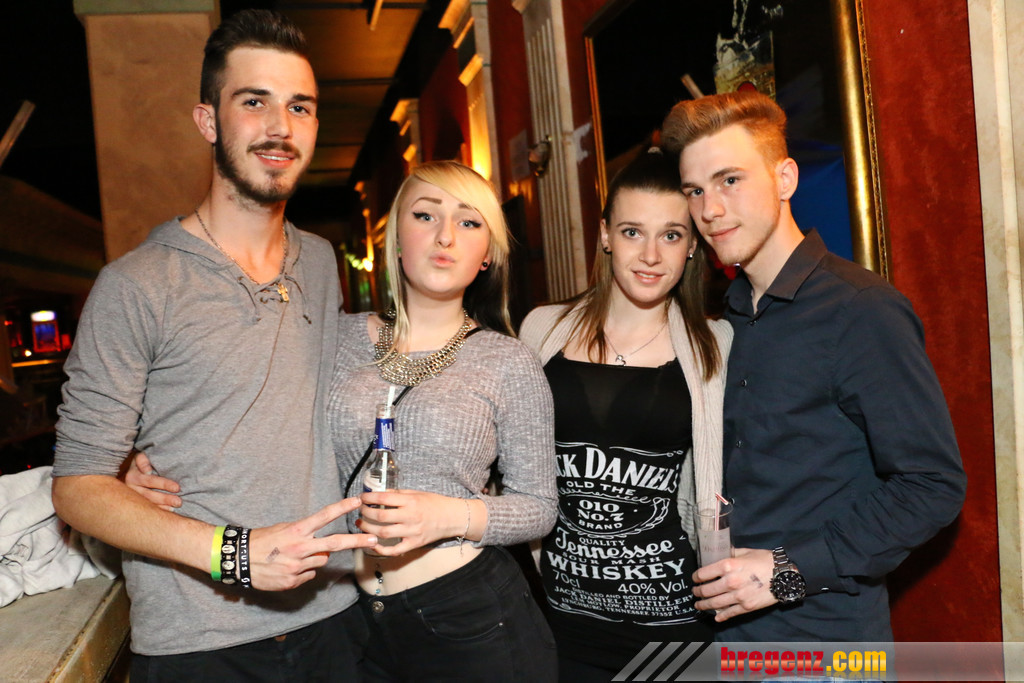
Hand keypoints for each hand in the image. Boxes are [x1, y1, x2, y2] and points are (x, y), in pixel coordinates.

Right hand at [123, 451, 181, 510]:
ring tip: (176, 506)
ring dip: (163, 506)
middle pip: (149, 495)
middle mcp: (131, 489)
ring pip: (149, 504)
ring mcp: (133, 498)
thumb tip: (147, 470)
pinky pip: (148, 509)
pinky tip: (170, 511)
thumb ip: (142, 460)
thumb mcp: (141, 457)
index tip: (177, 488)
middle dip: (165, 498)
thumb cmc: (142, 462)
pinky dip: (159, 510)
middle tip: (179, 501)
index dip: (164, 484)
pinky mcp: (137, 504)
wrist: (134, 470)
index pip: (150, 480)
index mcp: (132, 476)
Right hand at [248, 498, 377, 590]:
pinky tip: (288, 568)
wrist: (239, 560)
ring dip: (315, 558)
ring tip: (295, 556)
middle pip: (335, 544)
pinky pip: (309, 574)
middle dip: (356, 541)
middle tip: (373, 539)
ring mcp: (297, 566)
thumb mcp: (283, 529)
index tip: (357, 501)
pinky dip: (304, 571)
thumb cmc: (262, 541)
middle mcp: (300, 548)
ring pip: (321, 561)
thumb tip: (323, 546)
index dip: (342, 508)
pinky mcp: (293, 581)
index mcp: (297, 531)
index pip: (324, 516)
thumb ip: (305, 535)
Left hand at [356, 490, 467, 555]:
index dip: (368, 498)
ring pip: (383, 533)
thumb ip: (398, 494)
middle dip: (365, 513)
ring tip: (361, 524)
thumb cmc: (435, 503)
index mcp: (410, 501)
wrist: (453, 517)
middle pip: (380, 516)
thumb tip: (379, 493)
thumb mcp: (417, 493)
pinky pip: (394, 550)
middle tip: (360, 510)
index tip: (361, 497)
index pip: (383, 498)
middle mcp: (410, 517)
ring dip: (368, 529)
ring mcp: (412, 532)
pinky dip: (381, 549)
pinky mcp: (414, 544)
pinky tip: (373, 543)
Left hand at [691, 547, 777, 621]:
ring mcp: (738, 596)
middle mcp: (730, 581)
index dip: (696, 577)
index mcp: (728, 565)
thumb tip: (721, 554)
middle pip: (706, 590)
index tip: (695, 579)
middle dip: (697, 592)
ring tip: (699, 605)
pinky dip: (721, 616)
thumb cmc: (766, 560)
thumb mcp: (746, 552)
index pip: (703, 574)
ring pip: (715, 604)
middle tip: (695, 592)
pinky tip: (716, 617)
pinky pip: (729, 613)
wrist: (784, 575)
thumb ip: (731, 554)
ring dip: (704, 605)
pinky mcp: (746, 607)